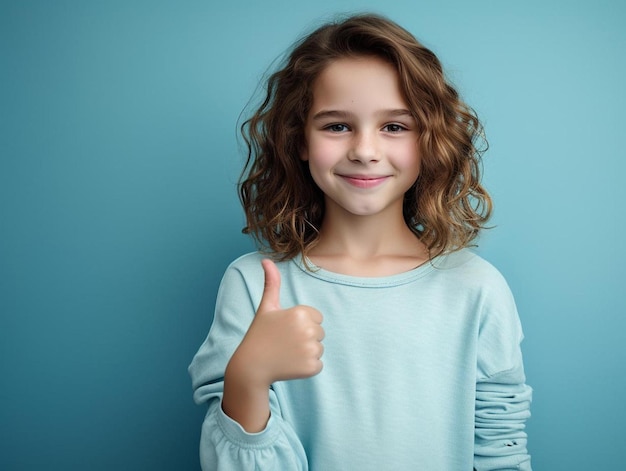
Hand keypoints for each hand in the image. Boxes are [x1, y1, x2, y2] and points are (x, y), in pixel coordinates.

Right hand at [231, 259, 324, 388]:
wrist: (252, 366)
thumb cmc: (259, 334)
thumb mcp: (267, 307)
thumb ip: (272, 283)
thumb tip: (266, 260)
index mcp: (300, 313)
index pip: (316, 317)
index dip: (301, 323)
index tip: (285, 329)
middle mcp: (308, 330)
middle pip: (319, 332)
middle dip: (305, 337)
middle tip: (284, 342)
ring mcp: (310, 350)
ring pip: (319, 348)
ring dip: (306, 352)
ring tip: (286, 353)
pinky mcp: (312, 367)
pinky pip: (318, 364)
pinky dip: (306, 367)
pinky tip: (290, 364)